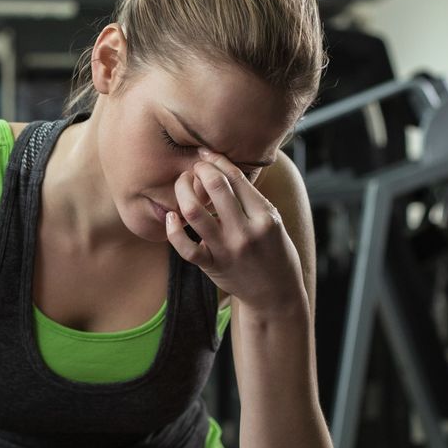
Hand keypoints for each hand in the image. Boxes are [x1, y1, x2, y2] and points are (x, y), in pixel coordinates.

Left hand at [165, 149, 303, 314]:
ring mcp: (227, 249)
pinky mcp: (212, 265)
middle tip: (193, 168)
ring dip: (183, 192)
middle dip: (199, 170)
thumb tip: (223, 168)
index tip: (205, 153)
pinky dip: (173, 230)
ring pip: (194, 212)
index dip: (217, 160)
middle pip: (215, 187)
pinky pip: (185, 247)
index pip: (236, 178)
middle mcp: (246, 231)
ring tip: (182, 185)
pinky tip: (171, 217)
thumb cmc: (274, 251)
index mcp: (264, 215)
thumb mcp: (272, 221)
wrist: (275, 293)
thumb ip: (251, 199)